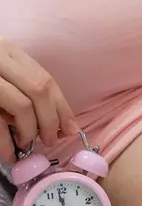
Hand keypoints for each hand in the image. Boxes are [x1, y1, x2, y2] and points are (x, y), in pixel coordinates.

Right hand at [0, 37, 76, 161]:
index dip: (62, 108)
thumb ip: (25, 90)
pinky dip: (5, 142)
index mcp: (7, 51)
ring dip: (29, 130)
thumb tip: (62, 125)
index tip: (70, 129)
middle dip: (50, 120)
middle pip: (38, 89)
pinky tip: (9, 153)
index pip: (45, 79)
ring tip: (26, 143)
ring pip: (20, 104)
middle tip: (50, 140)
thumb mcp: (2, 75)